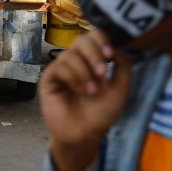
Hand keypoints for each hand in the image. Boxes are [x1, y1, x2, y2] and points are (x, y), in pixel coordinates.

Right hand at [38, 30, 132, 170]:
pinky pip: (59, 67)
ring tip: (91, 91)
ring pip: (70, 55)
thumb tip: (115, 47)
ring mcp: (61, 68)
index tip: (110, 55)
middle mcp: (76, 60)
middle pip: (81, 40)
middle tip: (102, 73)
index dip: (102, 40)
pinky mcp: (49, 78)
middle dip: (94, 54)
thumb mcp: (120, 89)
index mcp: (92, 59)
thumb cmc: (101, 113)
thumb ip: (123, 66)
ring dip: (85, 72)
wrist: (85, 134)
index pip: (94, 36)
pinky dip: (73, 78)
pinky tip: (79, 92)